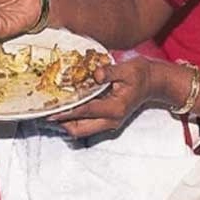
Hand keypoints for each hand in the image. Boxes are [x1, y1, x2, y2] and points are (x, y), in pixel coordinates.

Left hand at [47, 55, 162, 137]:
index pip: (85, 111)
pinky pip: (86, 125)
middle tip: (46, 112)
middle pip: (80, 130)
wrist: (153, 83)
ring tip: (53, 110)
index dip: (66, 111)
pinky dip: (75, 119)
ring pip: (82, 130)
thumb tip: (95, 74)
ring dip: (67, 123)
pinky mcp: (108, 121)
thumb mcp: (127, 68)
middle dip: (62, 123)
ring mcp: (110, 123)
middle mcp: (112, 120)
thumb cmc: (141, 74)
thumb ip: (110, 71)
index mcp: (116, 108)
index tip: (50, 111)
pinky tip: (67, 108)